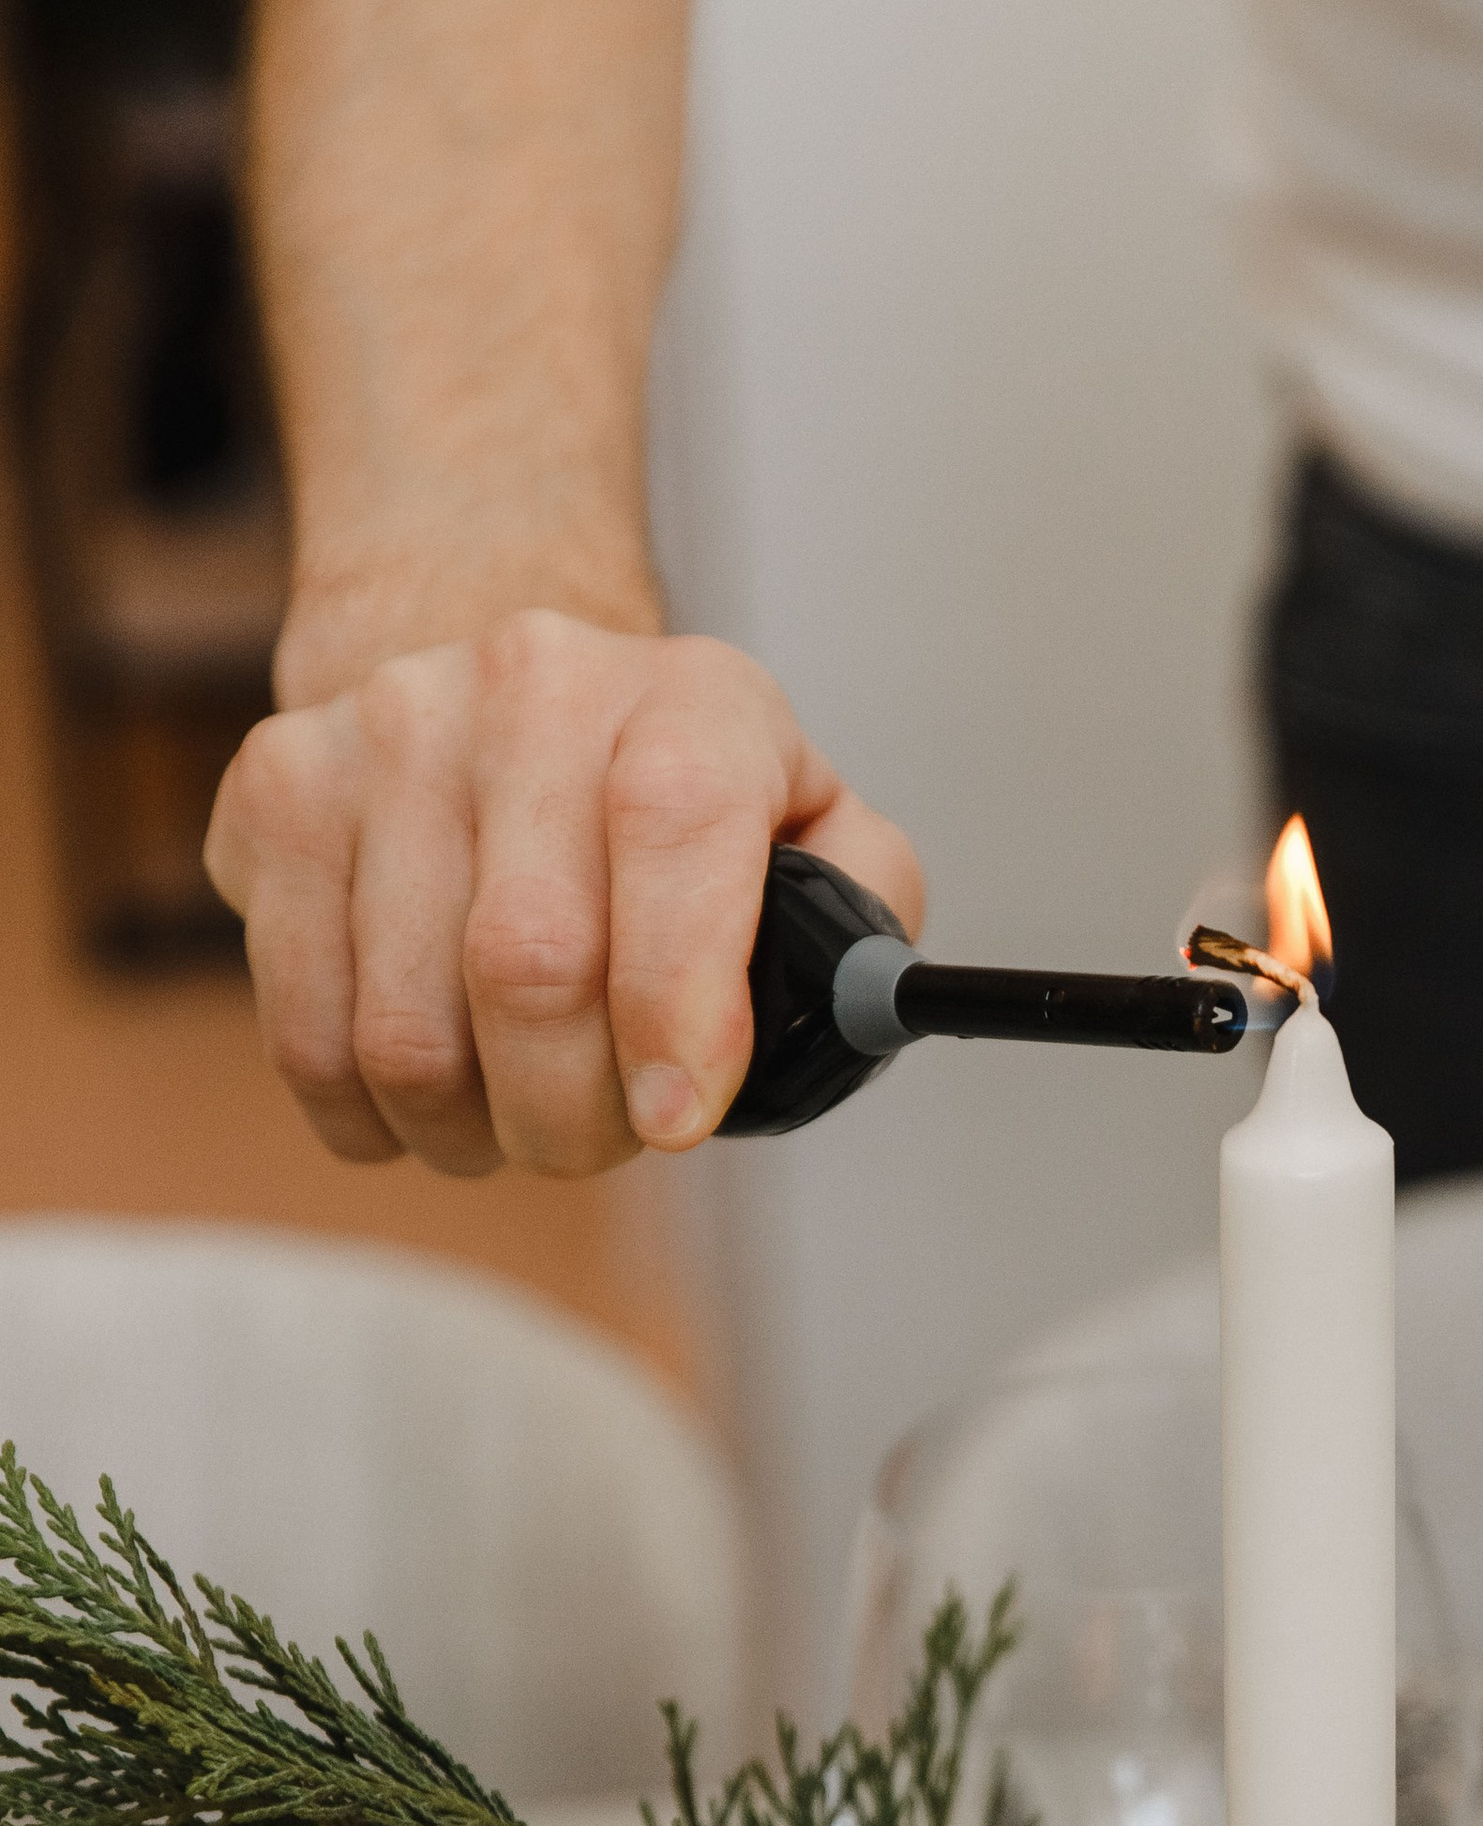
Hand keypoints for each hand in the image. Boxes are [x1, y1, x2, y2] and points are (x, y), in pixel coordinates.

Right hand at [206, 610, 924, 1173]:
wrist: (502, 688)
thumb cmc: (665, 794)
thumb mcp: (803, 820)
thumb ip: (861, 912)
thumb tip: (861, 1003)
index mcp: (687, 697)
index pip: (675, 834)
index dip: (677, 1006)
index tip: (679, 1121)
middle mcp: (530, 686)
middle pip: (531, 964)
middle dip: (576, 1112)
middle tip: (603, 1139)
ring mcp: (385, 733)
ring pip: (408, 1027)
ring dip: (475, 1128)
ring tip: (518, 1116)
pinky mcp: (277, 796)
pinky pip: (308, 1032)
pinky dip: (374, 1117)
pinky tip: (430, 1099)